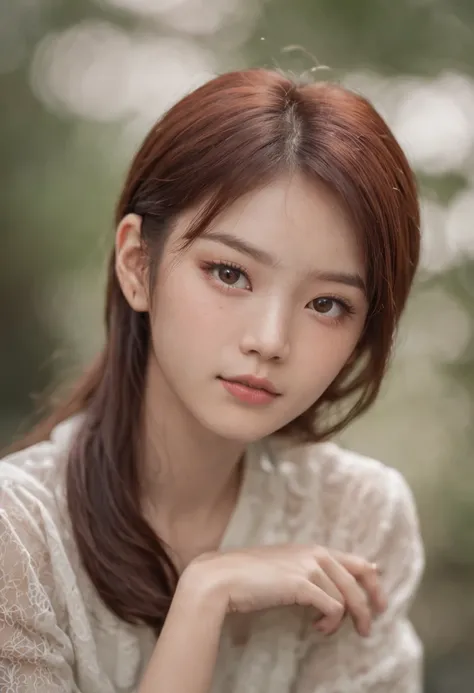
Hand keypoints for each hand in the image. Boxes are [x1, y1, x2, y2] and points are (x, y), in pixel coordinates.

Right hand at [182, 544, 386, 636]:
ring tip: (331, 632)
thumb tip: (325, 585)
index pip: (356, 561)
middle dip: (370, 605)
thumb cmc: (248, 576)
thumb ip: (305, 571)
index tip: (380, 598)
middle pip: (359, 578)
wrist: (222, 578)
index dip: (373, 580)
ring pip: (347, 596)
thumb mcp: (282, 568)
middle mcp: (315, 553)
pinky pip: (332, 607)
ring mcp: (309, 566)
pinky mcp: (302, 583)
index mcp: (312, 548)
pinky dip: (330, 623)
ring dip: (346, 619)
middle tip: (368, 628)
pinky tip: (318, 629)